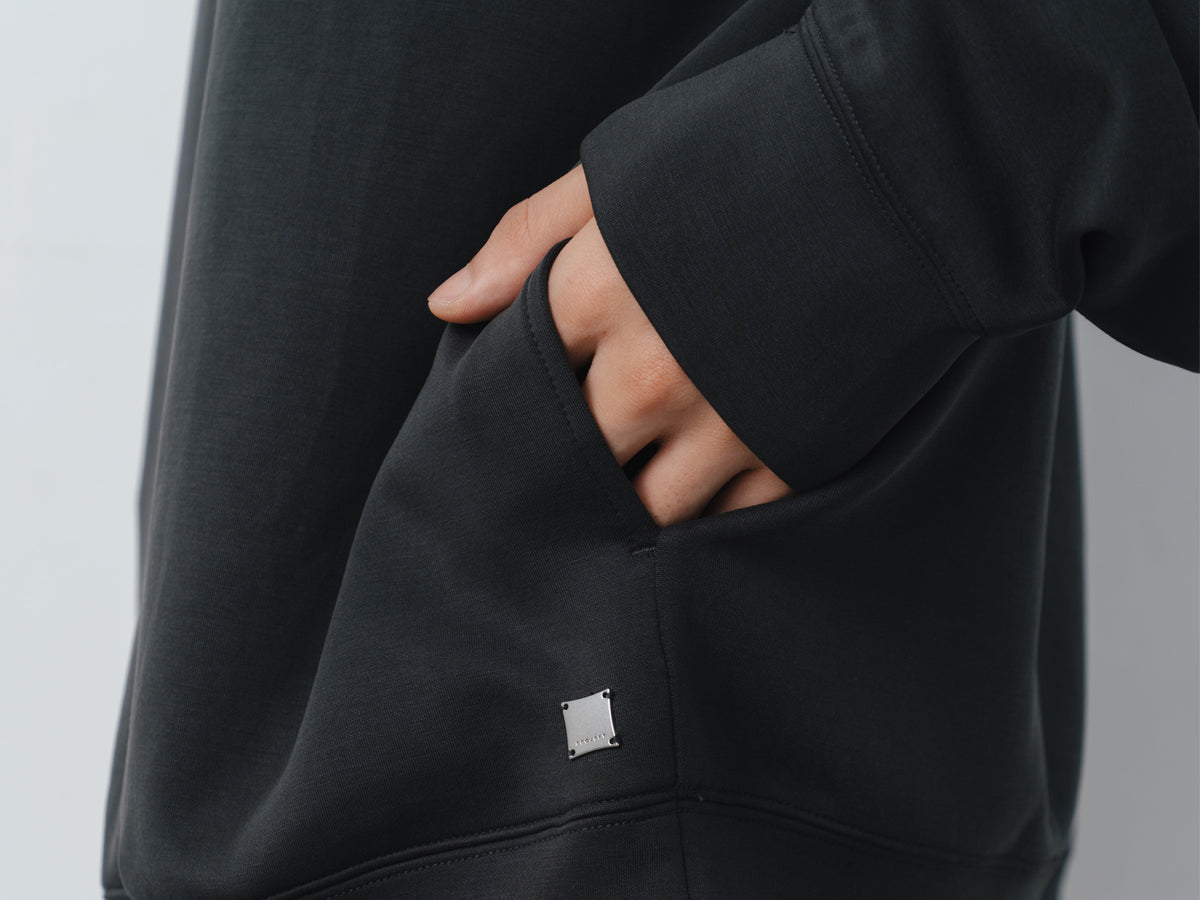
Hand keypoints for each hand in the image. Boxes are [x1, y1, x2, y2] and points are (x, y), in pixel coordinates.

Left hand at [426, 164, 791, 526]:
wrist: (905, 168)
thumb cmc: (753, 153)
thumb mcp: (622, 174)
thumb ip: (528, 238)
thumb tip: (448, 305)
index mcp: (596, 296)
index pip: (519, 385)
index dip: (516, 404)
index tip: (526, 410)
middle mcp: (649, 372)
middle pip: (575, 459)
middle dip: (570, 464)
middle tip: (571, 465)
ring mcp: (723, 422)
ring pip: (647, 507)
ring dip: (637, 501)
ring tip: (636, 487)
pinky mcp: (791, 453)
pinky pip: (730, 520)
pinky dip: (712, 517)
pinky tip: (707, 494)